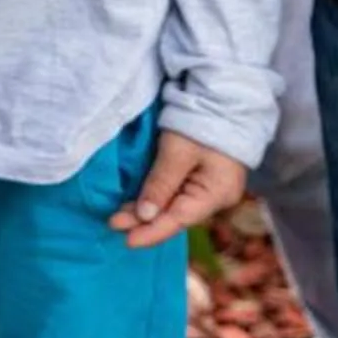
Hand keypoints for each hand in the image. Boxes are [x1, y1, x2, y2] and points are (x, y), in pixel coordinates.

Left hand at [110, 131, 248, 248]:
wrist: (223, 97)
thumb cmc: (202, 121)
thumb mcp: (178, 150)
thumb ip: (161, 184)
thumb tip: (145, 215)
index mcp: (216, 193)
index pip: (179, 219)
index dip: (152, 232)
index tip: (127, 240)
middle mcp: (216, 197)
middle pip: (176, 215)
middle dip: (144, 221)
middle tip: (114, 223)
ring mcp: (211, 188)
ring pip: (175, 206)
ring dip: (147, 211)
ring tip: (120, 216)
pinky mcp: (203, 178)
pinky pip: (178, 195)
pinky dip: (157, 198)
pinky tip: (137, 204)